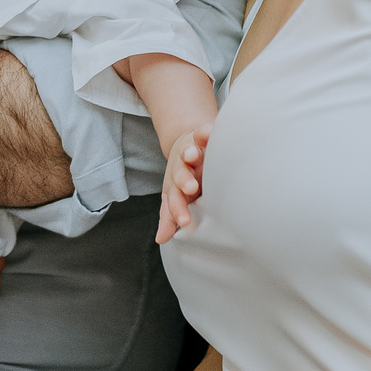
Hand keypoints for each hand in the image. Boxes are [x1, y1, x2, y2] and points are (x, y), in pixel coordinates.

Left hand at [157, 123, 211, 242]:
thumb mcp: (176, 197)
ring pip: (189, 153)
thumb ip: (169, 216)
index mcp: (176, 189)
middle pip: (180, 177)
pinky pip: (201, 133)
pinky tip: (209, 132)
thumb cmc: (184, 178)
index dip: (178, 211)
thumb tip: (160, 239)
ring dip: (189, 154)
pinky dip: (204, 132)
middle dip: (184, 182)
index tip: (184, 222)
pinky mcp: (199, 136)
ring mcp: (190, 153)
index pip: (175, 201)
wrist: (186, 146)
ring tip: (191, 154)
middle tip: (189, 188)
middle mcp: (182, 171)